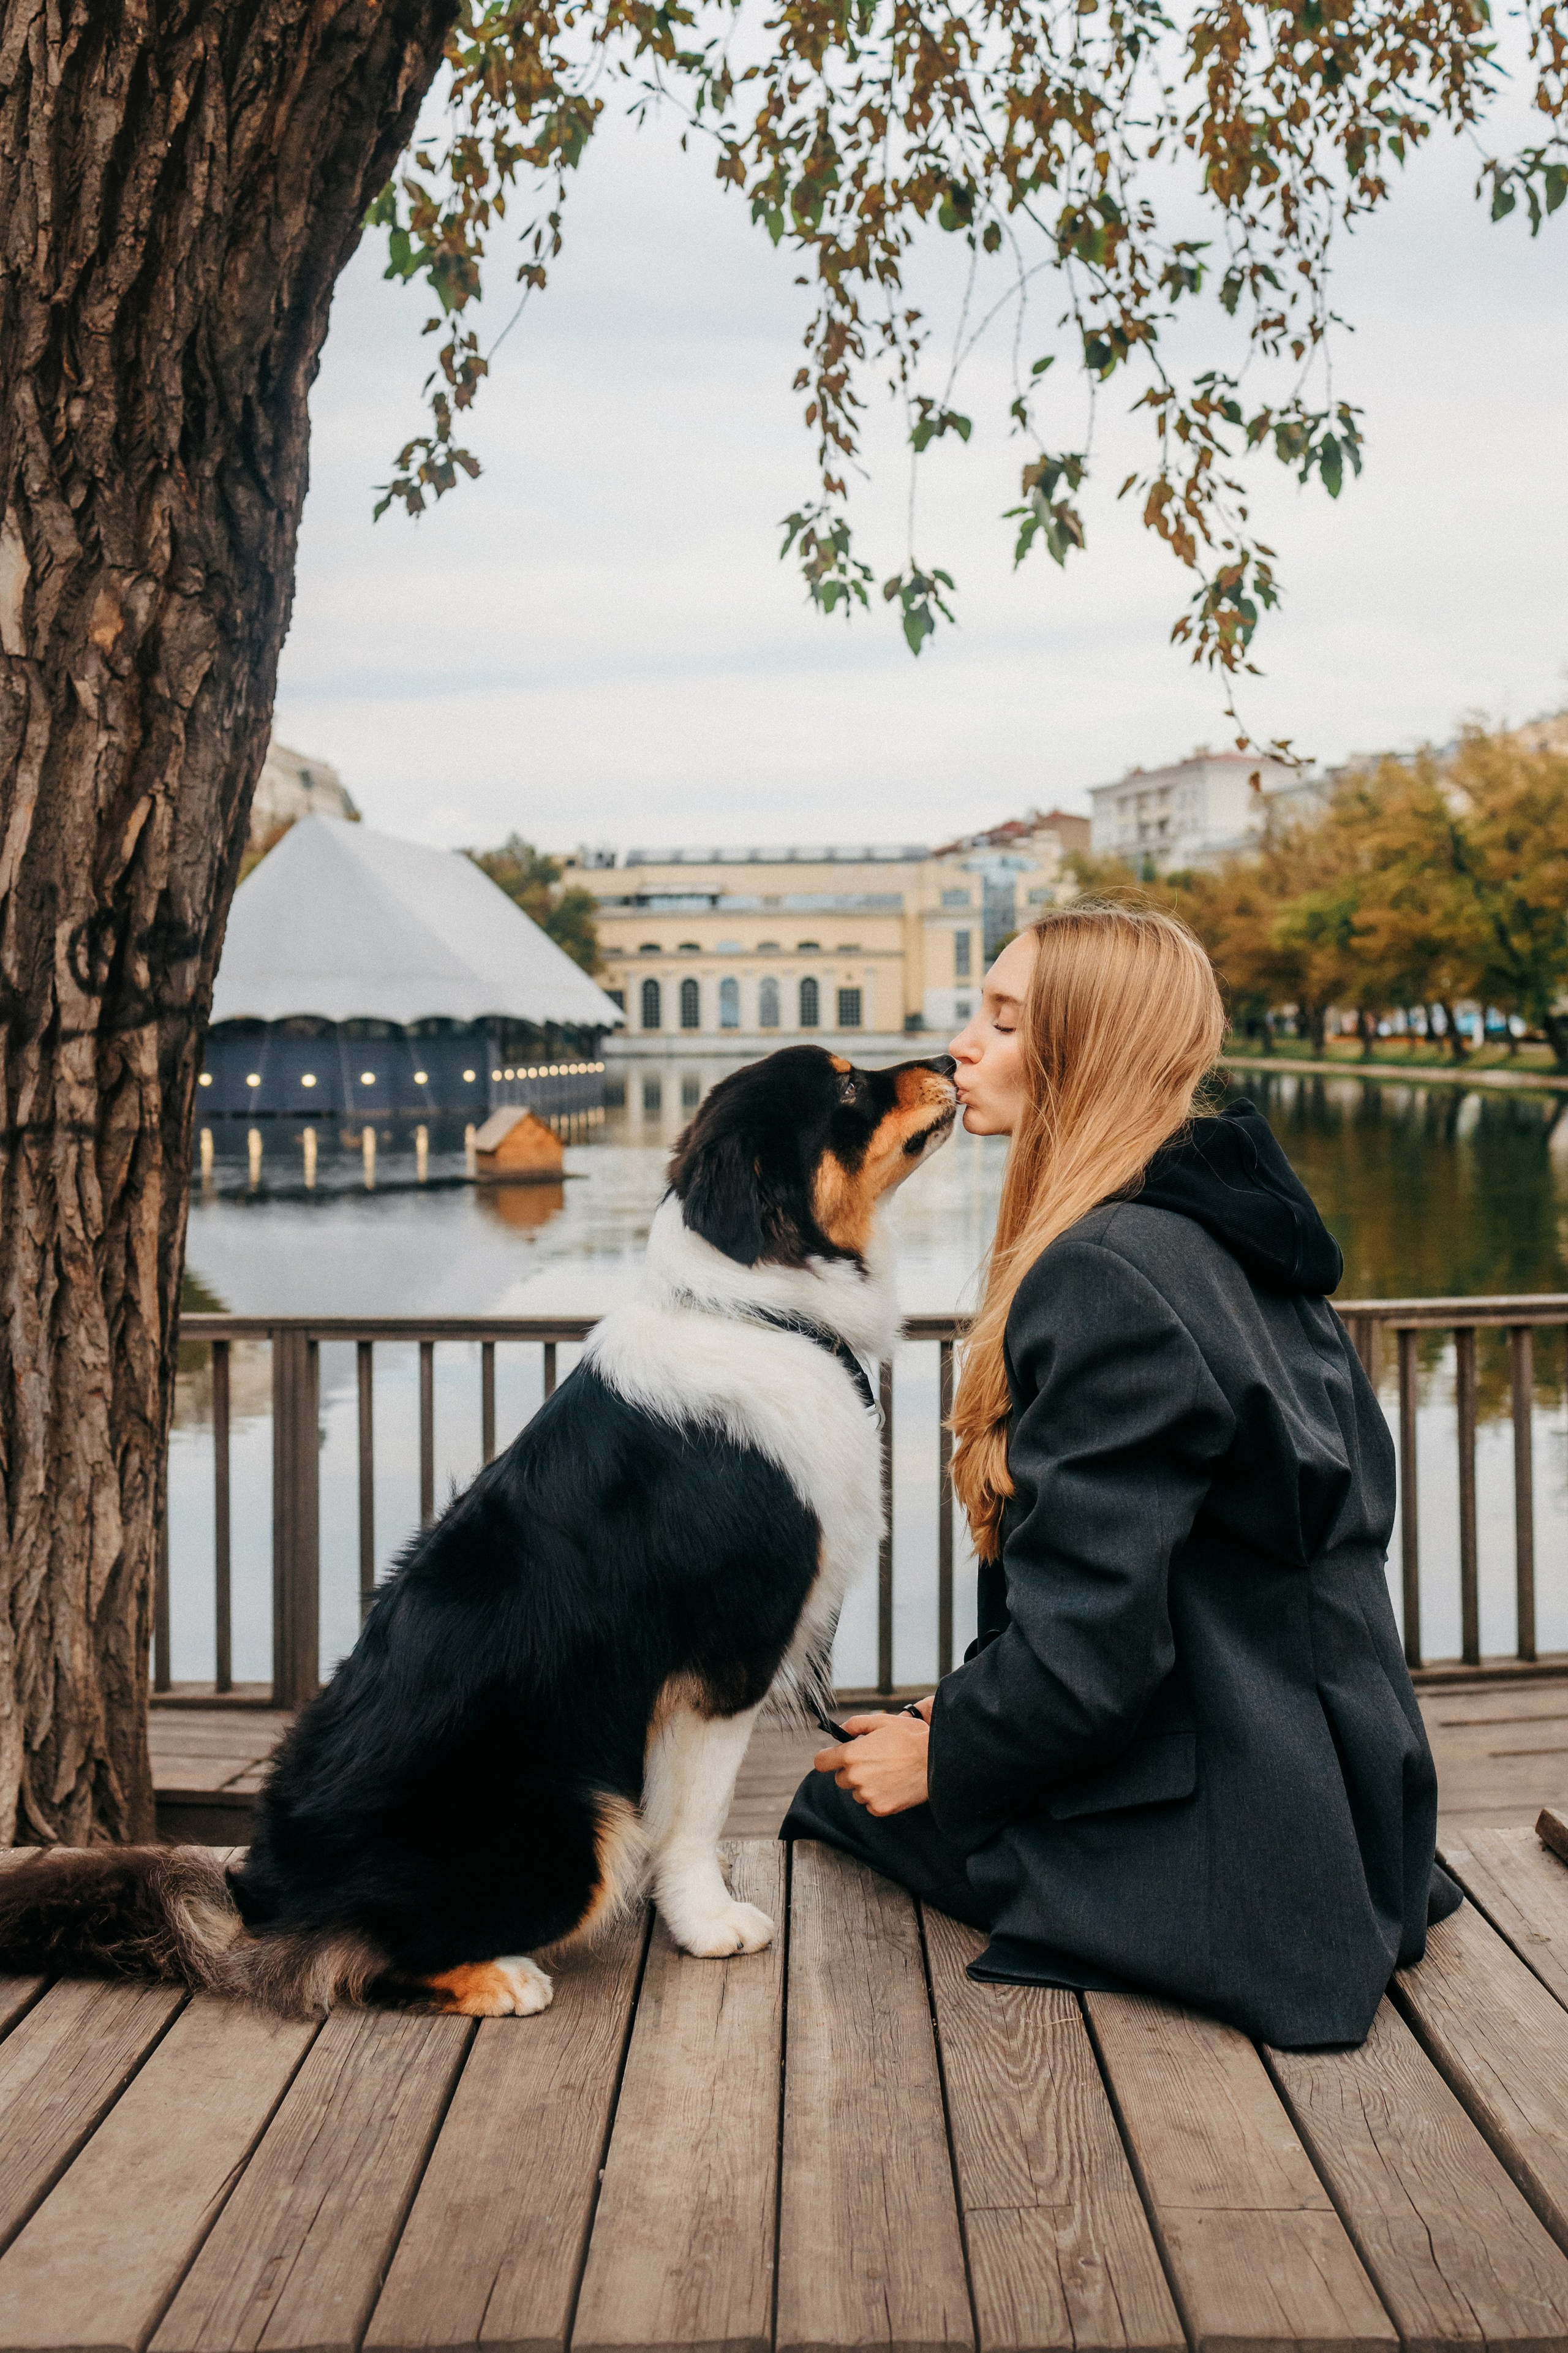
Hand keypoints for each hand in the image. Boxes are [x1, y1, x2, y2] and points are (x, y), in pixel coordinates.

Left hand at [813, 1699, 932, 1815]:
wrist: (937, 1761)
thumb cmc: (911, 1738)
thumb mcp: (882, 1721)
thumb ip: (856, 1725)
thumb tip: (840, 1731)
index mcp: (851, 1754)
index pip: (821, 1762)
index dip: (827, 1759)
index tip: (833, 1758)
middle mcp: (855, 1776)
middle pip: (840, 1778)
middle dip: (851, 1770)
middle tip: (873, 1761)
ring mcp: (867, 1795)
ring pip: (856, 1792)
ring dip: (865, 1785)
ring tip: (888, 1772)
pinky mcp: (880, 1809)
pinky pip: (871, 1805)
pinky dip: (878, 1797)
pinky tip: (893, 1785)